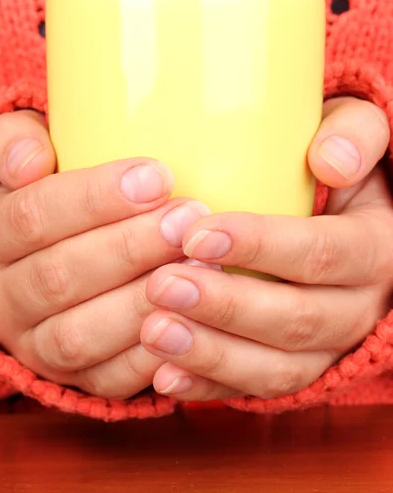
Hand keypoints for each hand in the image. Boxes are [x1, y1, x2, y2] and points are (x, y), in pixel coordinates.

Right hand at [0, 110, 209, 398]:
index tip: (159, 176)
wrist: (37, 273)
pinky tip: (194, 320)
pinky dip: (152, 354)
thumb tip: (30, 163)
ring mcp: (36, 347)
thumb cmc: (50, 204)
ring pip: (80, 335)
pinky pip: (109, 380)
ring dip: (145, 301)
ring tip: (203, 266)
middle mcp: (4, 299)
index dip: (96, 197)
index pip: (33, 216)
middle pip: (60, 277)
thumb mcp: (24, 160)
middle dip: (132, 247)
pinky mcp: (75, 380)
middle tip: (189, 219)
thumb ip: (19, 141)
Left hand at [140, 98, 392, 400]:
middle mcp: (358, 307)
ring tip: (153, 332)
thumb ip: (354, 134)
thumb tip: (331, 161)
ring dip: (211, 354)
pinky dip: (210, 386)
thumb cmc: (336, 175)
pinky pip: (257, 390)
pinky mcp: (297, 367)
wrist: (344, 228)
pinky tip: (164, 376)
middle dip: (226, 307)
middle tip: (162, 285)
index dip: (261, 246)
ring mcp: (328, 346)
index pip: (321, 253)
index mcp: (374, 249)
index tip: (197, 235)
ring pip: (277, 368)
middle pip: (296, 319)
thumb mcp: (357, 138)